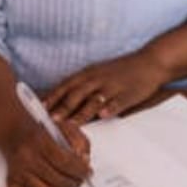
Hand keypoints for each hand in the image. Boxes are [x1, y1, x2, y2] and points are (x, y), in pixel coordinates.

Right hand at [0, 117, 91, 186]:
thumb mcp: (64, 127)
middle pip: (58, 181)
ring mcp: (19, 172)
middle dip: (75, 183)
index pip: (65, 162)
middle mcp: (28, 158)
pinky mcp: (12, 181)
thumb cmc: (42, 131)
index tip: (88, 173)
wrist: (14, 131)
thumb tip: (85, 161)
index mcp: (40, 142)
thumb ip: (79, 141)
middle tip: (80, 181)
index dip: (81, 171)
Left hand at [45, 51, 169, 124]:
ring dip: (81, 112)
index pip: (65, 87)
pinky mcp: (128, 93)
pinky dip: (111, 107)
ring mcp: (112, 86)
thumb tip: (59, 102)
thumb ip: (80, 87)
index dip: (52, 98)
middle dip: (62, 108)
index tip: (38, 109)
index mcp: (87, 74)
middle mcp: (97, 79)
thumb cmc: (118, 71)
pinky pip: (118, 101)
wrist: (149, 62)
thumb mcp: (96, 74)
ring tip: (71, 125)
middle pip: (76, 94)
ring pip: (94, 100)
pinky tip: (104, 114)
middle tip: (50, 121)